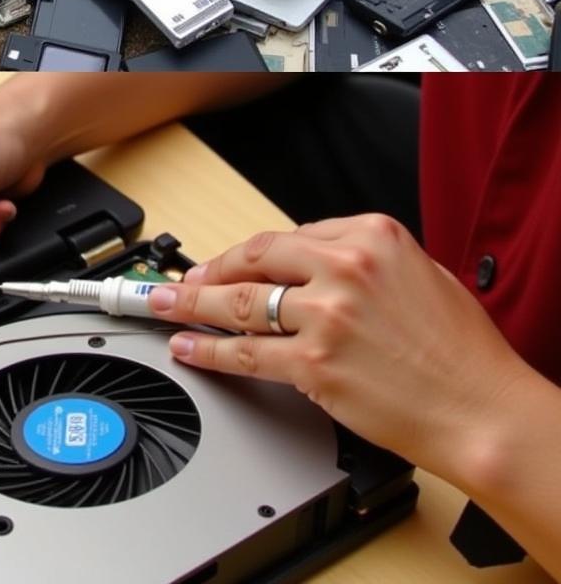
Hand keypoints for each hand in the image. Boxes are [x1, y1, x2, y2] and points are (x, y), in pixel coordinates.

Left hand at [147, 214, 528, 480]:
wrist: (483, 409)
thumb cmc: (461, 351)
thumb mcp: (421, 274)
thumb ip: (362, 260)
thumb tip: (311, 264)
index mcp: (371, 235)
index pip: (287, 236)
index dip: (247, 254)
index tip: (227, 263)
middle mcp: (343, 267)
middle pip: (254, 260)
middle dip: (208, 271)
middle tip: (180, 280)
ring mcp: (325, 314)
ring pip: (239, 304)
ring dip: (190, 305)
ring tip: (162, 305)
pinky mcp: (314, 362)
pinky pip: (245, 353)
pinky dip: (208, 350)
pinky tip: (187, 346)